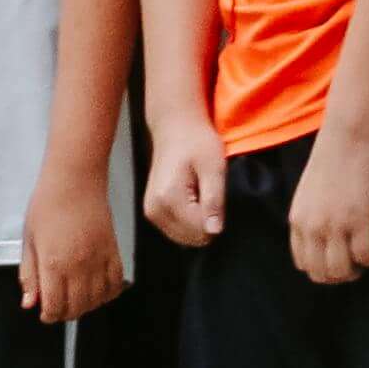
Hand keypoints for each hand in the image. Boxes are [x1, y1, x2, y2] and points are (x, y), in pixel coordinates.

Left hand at [21, 175, 124, 320]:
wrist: (74, 182)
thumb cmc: (47, 206)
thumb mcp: (28, 242)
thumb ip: (29, 275)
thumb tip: (29, 303)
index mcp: (53, 264)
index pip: (54, 306)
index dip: (49, 316)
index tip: (45, 313)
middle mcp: (78, 265)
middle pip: (77, 307)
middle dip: (65, 314)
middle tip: (57, 309)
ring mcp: (99, 259)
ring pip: (98, 299)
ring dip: (86, 306)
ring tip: (75, 300)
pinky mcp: (113, 251)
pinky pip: (116, 282)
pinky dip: (108, 293)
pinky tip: (97, 291)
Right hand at [143, 117, 223, 246]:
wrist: (175, 129)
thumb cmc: (197, 142)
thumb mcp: (214, 168)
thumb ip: (214, 200)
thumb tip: (214, 231)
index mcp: (168, 199)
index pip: (200, 230)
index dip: (217, 217)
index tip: (217, 194)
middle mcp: (154, 210)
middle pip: (191, 238)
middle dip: (206, 222)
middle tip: (209, 194)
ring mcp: (151, 213)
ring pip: (184, 238)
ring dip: (198, 222)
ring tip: (200, 195)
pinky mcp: (152, 212)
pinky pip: (177, 230)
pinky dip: (189, 221)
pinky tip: (192, 201)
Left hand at [285, 127, 368, 284]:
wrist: (346, 139)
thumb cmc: (330, 161)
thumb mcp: (307, 194)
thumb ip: (309, 217)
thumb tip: (320, 236)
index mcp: (297, 222)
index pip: (302, 262)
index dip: (319, 270)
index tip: (334, 264)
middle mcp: (312, 228)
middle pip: (319, 272)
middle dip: (337, 277)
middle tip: (352, 269)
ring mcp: (335, 225)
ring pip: (340, 269)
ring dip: (354, 272)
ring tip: (364, 263)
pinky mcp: (360, 220)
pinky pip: (364, 255)